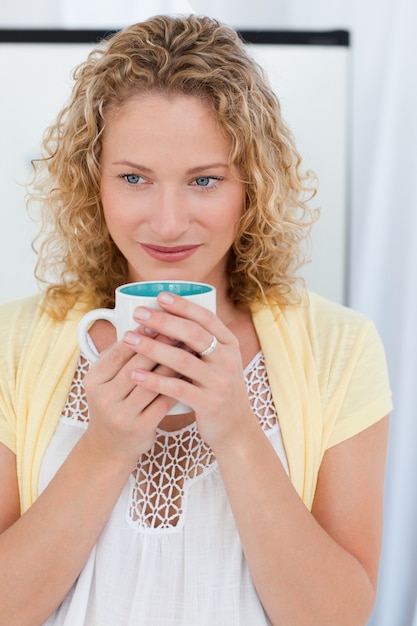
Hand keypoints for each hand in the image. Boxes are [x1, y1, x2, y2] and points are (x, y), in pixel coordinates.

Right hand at [82, 330, 179, 466]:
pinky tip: (190, 374)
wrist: (110, 447)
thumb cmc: (114, 404)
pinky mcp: (140, 428)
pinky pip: (163, 402)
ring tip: (190, 349)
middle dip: (161, 345)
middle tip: (181, 330)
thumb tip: (147, 325)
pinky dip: (178, 386)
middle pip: (137, 365)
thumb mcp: (106, 380)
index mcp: (94, 380)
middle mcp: (104, 397)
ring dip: (174, 364)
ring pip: (152, 382)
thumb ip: (120, 356)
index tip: (160, 320)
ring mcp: (121, 415)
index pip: (120, 351)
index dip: (142, 335)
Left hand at [123, 292, 257, 451]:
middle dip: (163, 321)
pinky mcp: (209, 403)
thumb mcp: (219, 362)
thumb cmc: (218, 390)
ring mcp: (220, 382)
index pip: (206, 318)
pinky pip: (177, 388)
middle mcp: (227, 360)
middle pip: (193, 334)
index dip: (183, 306)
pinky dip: (154, 380)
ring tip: (129, 339)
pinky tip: (135, 375)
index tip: (160, 296)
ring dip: (153, 347)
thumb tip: (166, 318)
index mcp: (229, 345)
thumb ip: (201, 343)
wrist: (236, 429)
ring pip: (182, 359)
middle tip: (138, 313)